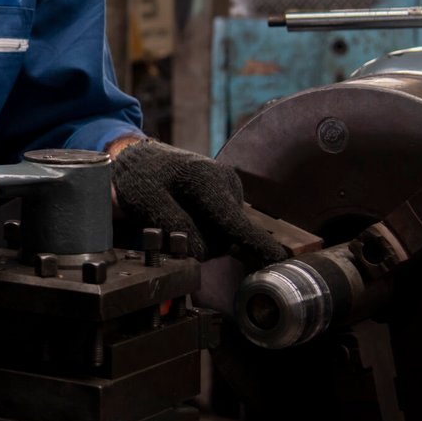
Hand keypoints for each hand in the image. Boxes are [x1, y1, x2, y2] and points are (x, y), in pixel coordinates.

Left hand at [111, 140, 286, 266]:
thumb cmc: (140, 177)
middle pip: (224, 237)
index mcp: (209, 181)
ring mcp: (230, 192)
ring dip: (198, 237)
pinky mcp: (227, 200)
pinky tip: (184, 215)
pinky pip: (219, 228)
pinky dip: (201, 230)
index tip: (281, 261)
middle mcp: (227, 185)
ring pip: (221, 235)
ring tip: (171, 214)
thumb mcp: (146, 201)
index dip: (258, 246)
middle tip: (163, 227)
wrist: (139, 158)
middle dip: (198, 243)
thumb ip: (174, 226)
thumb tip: (202, 252)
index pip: (236, 223)